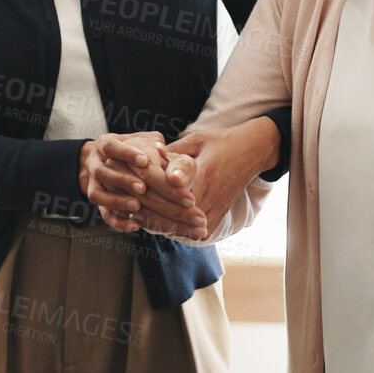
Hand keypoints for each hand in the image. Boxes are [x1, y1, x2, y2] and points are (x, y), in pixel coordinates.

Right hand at [80, 132, 202, 231]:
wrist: (111, 161)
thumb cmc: (133, 149)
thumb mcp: (142, 139)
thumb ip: (153, 141)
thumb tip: (161, 149)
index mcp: (104, 144)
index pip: (110, 146)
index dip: (126, 154)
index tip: (145, 161)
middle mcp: (94, 164)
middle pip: (102, 171)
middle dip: (122, 180)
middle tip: (143, 187)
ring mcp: (93, 184)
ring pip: (97, 194)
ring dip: (117, 201)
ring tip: (137, 205)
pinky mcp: (99, 203)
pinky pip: (103, 214)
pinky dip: (118, 221)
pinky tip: (136, 225)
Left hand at [98, 118, 279, 241]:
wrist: (252, 153)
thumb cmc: (220, 142)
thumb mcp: (197, 141)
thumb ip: (175, 155)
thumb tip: (152, 157)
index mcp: (202, 176)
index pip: (166, 188)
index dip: (143, 186)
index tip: (127, 185)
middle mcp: (207, 198)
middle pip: (166, 211)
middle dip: (142, 206)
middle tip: (122, 201)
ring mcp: (211, 213)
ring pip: (173, 225)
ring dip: (152, 220)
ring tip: (130, 214)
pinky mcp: (213, 221)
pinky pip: (184, 231)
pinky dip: (167, 227)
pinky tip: (150, 222)